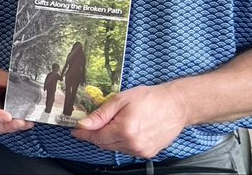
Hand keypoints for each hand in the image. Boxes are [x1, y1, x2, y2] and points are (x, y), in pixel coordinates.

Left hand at [72, 84, 190, 157]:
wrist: (176, 105)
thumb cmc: (151, 99)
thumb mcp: (121, 100)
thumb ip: (101, 114)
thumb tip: (84, 124)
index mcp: (125, 130)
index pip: (96, 137)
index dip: (83, 134)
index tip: (75, 130)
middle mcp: (133, 144)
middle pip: (104, 144)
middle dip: (95, 134)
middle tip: (90, 124)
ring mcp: (141, 150)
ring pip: (115, 148)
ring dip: (108, 138)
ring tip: (114, 122)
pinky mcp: (148, 153)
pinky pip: (127, 149)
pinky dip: (121, 142)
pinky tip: (125, 130)